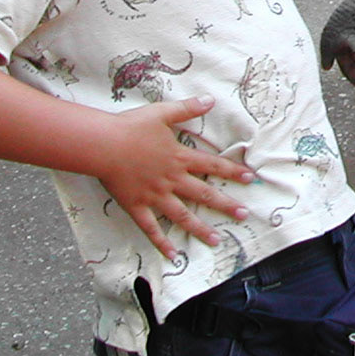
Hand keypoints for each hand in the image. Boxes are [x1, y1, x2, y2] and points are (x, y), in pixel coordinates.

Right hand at [93, 96, 255, 259]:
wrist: (103, 144)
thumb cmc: (131, 127)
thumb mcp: (163, 112)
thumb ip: (188, 108)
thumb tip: (211, 99)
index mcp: (179, 158)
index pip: (213, 166)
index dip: (233, 172)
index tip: (251, 179)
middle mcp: (172, 179)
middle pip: (204, 194)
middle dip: (226, 205)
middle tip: (244, 215)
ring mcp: (155, 195)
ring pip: (182, 216)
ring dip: (200, 229)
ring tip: (217, 240)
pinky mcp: (136, 206)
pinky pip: (151, 228)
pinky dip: (162, 242)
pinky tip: (173, 256)